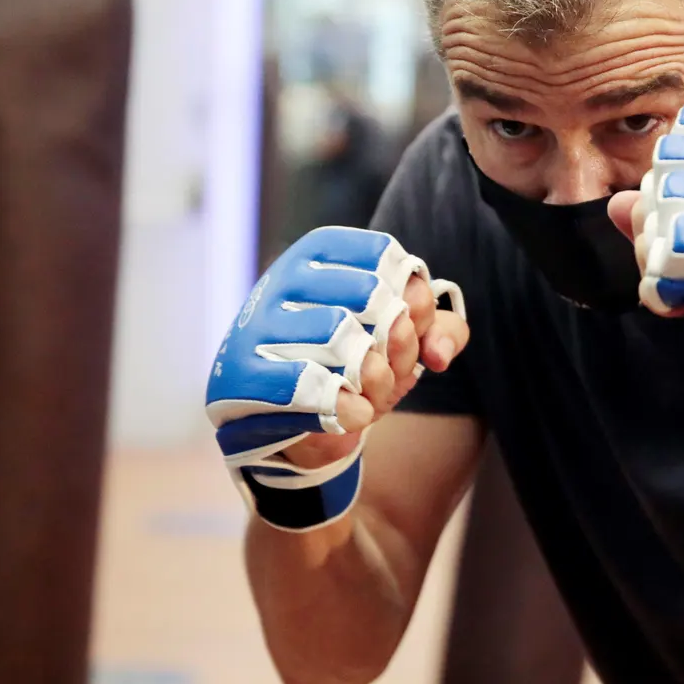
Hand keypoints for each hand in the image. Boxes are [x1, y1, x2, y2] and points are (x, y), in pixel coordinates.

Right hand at [204, 227, 467, 530]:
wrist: (284, 427)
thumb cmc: (349, 369)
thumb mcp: (402, 341)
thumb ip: (437, 330)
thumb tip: (439, 353)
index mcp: (313, 256)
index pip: (386, 257)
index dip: (416, 300)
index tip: (410, 325)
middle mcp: (280, 281)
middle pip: (376, 301)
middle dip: (401, 347)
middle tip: (391, 370)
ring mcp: (256, 329)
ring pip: (352, 346)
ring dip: (379, 382)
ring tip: (372, 396)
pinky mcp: (243, 379)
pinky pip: (317, 392)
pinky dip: (352, 410)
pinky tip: (356, 415)